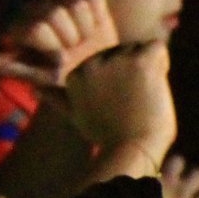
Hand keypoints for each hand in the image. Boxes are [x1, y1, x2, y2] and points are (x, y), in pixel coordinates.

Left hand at [0, 0, 117, 89]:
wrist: (101, 77)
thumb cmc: (66, 77)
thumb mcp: (38, 76)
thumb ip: (11, 67)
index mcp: (26, 24)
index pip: (37, 27)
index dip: (51, 46)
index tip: (59, 60)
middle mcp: (44, 7)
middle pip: (55, 13)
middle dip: (69, 38)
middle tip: (74, 50)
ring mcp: (67, 0)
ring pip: (77, 3)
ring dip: (86, 28)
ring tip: (85, 40)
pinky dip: (99, 14)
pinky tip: (97, 27)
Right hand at [61, 40, 177, 159]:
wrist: (130, 150)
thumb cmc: (108, 136)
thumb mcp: (75, 116)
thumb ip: (57, 98)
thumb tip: (36, 89)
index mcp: (76, 73)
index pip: (107, 60)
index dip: (119, 80)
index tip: (118, 104)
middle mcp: (92, 62)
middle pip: (124, 52)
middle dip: (134, 72)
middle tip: (133, 102)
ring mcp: (116, 60)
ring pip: (141, 49)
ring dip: (149, 69)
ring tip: (143, 97)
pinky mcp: (140, 62)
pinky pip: (158, 47)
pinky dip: (163, 62)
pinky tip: (156, 85)